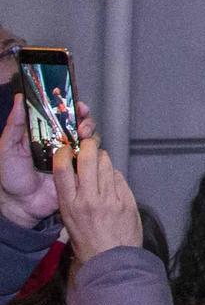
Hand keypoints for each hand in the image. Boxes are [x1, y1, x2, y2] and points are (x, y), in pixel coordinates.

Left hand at [0, 96, 92, 229]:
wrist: (19, 205)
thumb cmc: (10, 177)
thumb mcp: (8, 148)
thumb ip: (15, 125)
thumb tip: (19, 99)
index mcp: (44, 134)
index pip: (62, 115)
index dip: (73, 107)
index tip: (78, 105)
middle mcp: (60, 142)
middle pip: (81, 124)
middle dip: (86, 120)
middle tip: (82, 125)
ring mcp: (71, 156)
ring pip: (89, 138)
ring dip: (91, 134)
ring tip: (84, 137)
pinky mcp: (79, 170)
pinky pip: (93, 157)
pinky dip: (95, 152)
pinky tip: (89, 152)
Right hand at [52, 138, 141, 262]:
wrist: (112, 260)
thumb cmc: (88, 241)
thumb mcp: (70, 220)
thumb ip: (72, 196)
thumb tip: (76, 172)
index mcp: (70, 206)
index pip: (63, 171)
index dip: (65, 154)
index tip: (68, 149)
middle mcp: (89, 199)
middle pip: (89, 160)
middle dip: (90, 146)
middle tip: (90, 143)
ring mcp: (110, 199)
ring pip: (107, 165)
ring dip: (104, 159)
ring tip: (101, 162)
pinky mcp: (127, 200)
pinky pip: (119, 177)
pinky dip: (115, 175)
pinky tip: (112, 181)